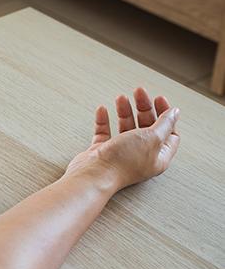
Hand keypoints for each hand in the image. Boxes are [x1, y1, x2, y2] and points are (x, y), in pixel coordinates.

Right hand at [65, 87, 180, 191]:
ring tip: (121, 98)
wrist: (93, 175)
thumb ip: (165, 124)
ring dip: (125, 111)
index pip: (169, 133)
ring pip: (126, 128)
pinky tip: (103, 110)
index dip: (166, 115)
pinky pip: (104, 133)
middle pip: (147, 127)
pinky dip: (104, 120)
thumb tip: (175, 113)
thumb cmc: (123, 161)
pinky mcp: (103, 152)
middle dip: (144, 108)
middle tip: (139, 93)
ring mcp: (120, 154)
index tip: (158, 99)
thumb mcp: (152, 137)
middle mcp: (140, 156)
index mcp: (157, 156)